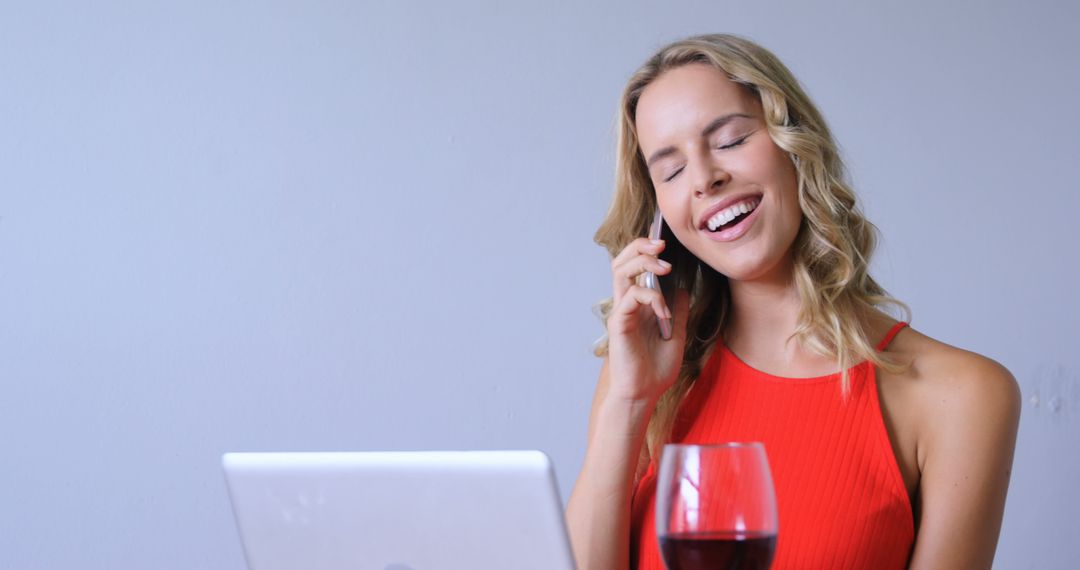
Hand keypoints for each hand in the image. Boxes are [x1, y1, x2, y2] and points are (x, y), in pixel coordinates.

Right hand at [605, 238, 690, 403]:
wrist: (645, 394)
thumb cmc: (655, 369)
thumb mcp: (677, 335)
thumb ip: (679, 312)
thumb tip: (684, 289)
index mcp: (638, 304)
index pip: (635, 267)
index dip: (644, 249)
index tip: (662, 237)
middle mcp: (627, 304)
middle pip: (622, 261)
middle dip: (640, 247)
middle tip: (661, 244)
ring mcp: (621, 312)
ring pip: (620, 272)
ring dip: (642, 263)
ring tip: (664, 265)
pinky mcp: (619, 324)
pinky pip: (630, 298)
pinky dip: (650, 297)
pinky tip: (664, 311)